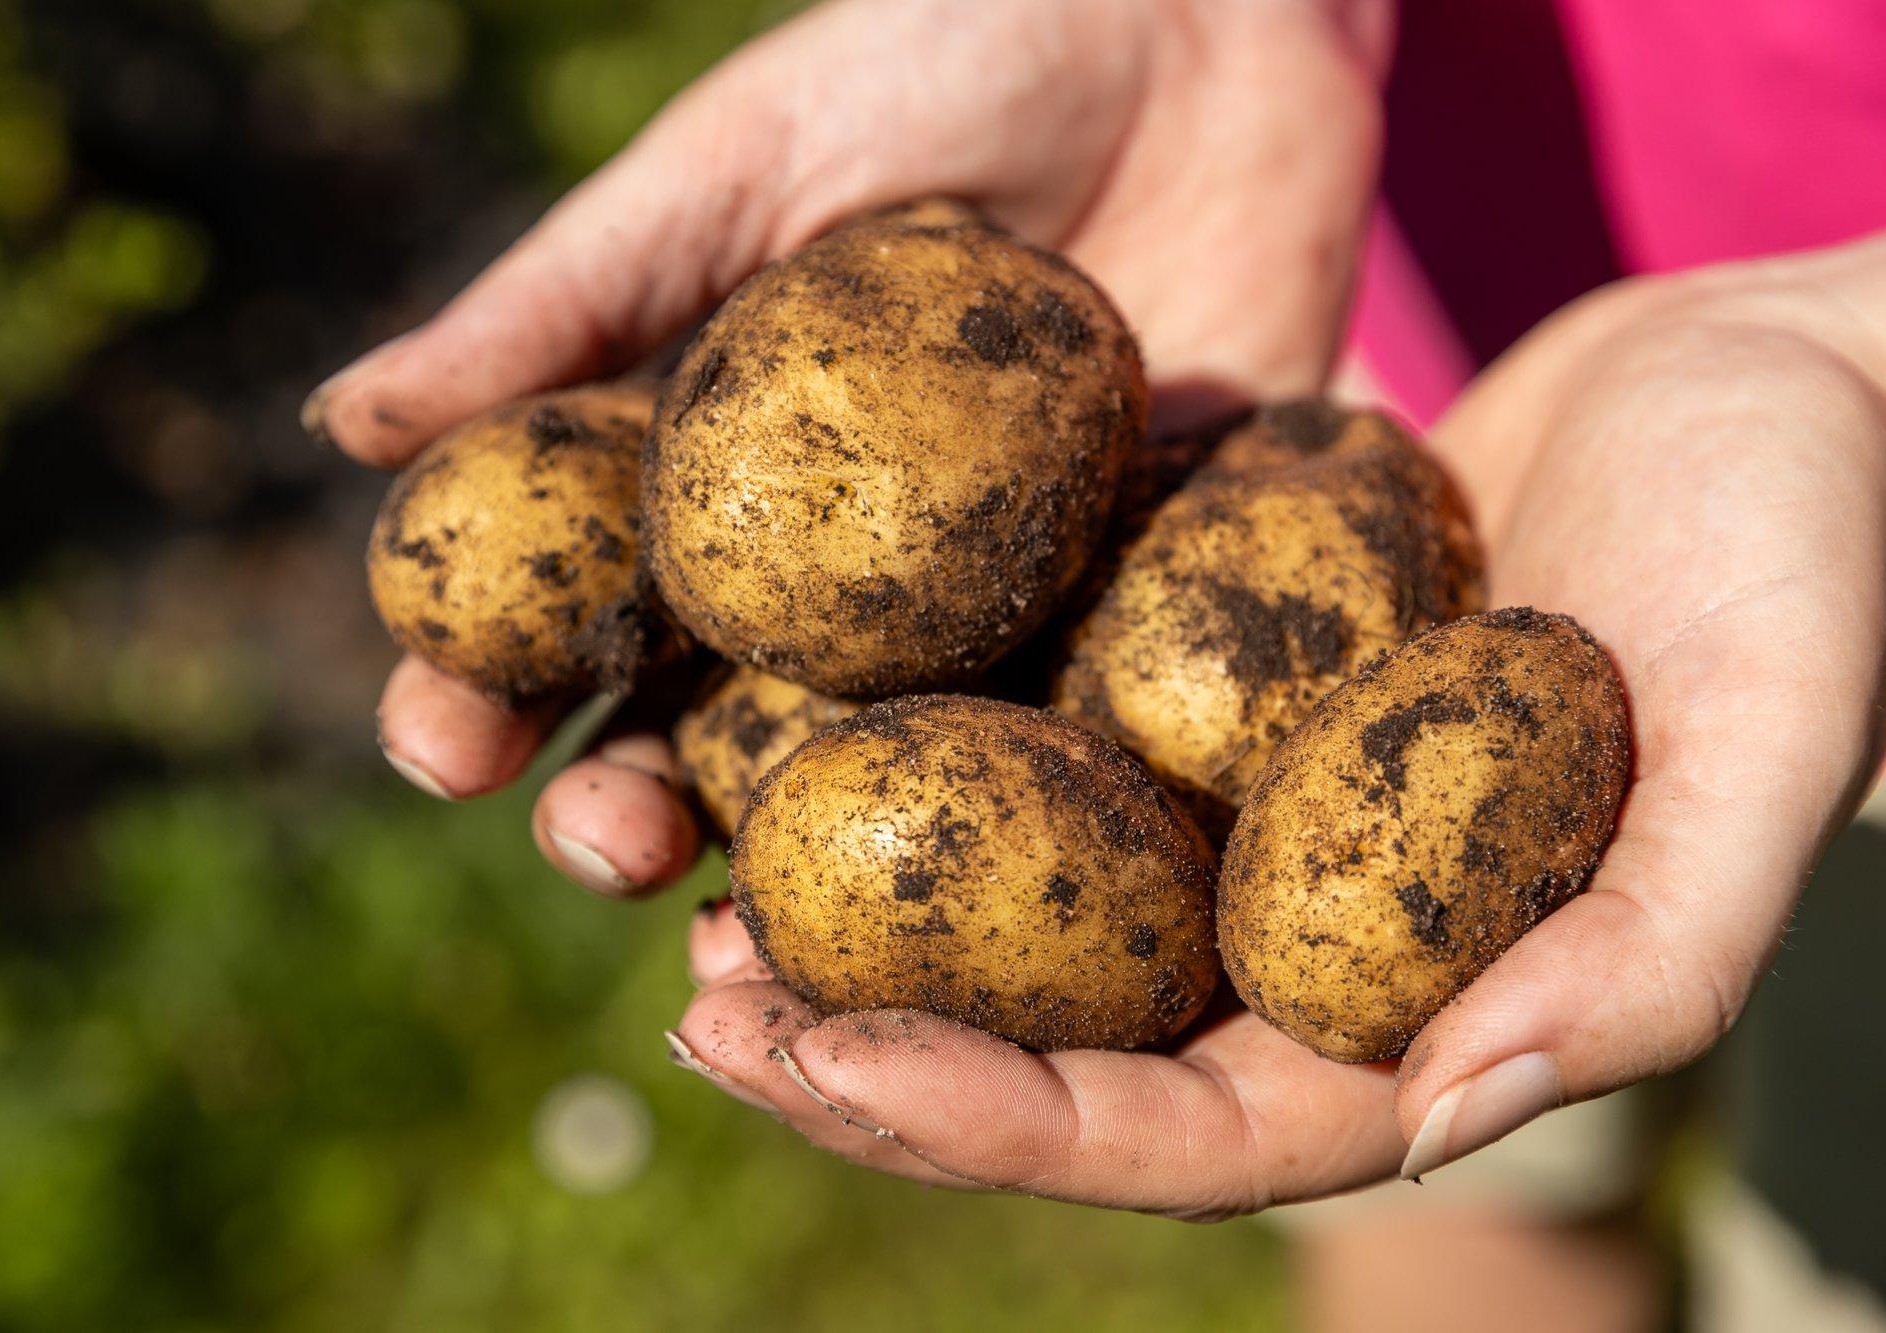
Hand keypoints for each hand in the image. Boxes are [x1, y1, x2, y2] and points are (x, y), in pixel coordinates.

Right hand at [313, 0, 1388, 893]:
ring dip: (804, 875)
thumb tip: (345, 426)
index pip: (565, 611)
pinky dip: (1023, 841)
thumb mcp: (739, 160)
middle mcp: (826, 573)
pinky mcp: (1134, 608)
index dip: (487, 688)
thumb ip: (567, 303)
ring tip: (756, 944)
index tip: (439, 743)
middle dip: (631, 811)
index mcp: (702, 478)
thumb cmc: (937, 52)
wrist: (1196, 19)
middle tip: (601, 854)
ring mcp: (979, 608)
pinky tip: (979, 919)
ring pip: (870, 782)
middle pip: (698, 730)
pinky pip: (1073, 737)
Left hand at [673, 232, 1885, 1212]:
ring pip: (1017, 913)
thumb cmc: (1803, 563)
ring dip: (858, 921)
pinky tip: (791, 730)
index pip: (1178, 1131)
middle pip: (1056, 1048)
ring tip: (688, 896)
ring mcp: (1239, 816)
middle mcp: (1299, 940)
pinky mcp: (1201, 687)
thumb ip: (1642, 964)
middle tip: (701, 1006)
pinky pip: (1040, 746)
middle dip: (871, 1053)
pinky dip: (921, 762)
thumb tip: (1434, 1121)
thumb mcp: (1767, 754)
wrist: (1773, 382)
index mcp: (1405, 1018)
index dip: (993, 1122)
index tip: (824, 1065)